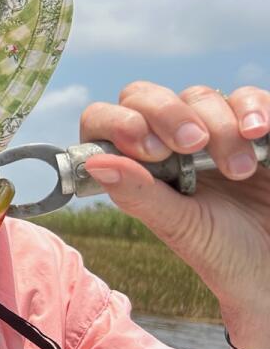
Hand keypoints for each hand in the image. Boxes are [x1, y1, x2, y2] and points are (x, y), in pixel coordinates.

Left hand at [79, 82, 269, 341]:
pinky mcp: (253, 127)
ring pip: (198, 96)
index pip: (104, 122)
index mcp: (137, 166)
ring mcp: (210, 130)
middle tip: (193, 145)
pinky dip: (251, 109)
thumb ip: (138, 195)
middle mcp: (167, 142)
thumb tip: (95, 162)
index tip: (148, 148)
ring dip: (218, 127)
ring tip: (239, 170)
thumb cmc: (224, 252)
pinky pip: (246, 97)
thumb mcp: (179, 227)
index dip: (116, 123)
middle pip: (144, 97)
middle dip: (166, 114)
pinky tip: (257, 133)